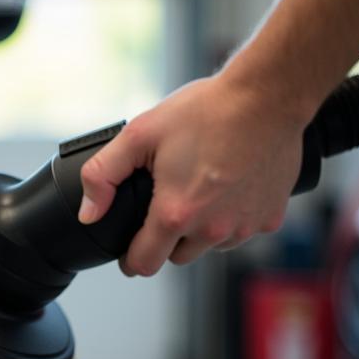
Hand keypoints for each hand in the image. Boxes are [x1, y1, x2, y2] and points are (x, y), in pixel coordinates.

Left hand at [78, 73, 309, 275]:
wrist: (270, 94)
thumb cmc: (207, 110)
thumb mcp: (140, 134)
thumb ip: (102, 176)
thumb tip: (88, 213)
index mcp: (176, 214)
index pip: (144, 264)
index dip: (130, 260)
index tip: (128, 251)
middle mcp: (212, 229)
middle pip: (177, 257)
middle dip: (166, 239)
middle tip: (166, 203)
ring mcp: (244, 226)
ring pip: (210, 246)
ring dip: (201, 230)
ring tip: (200, 190)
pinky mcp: (270, 218)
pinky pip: (242, 231)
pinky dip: (233, 217)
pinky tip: (230, 188)